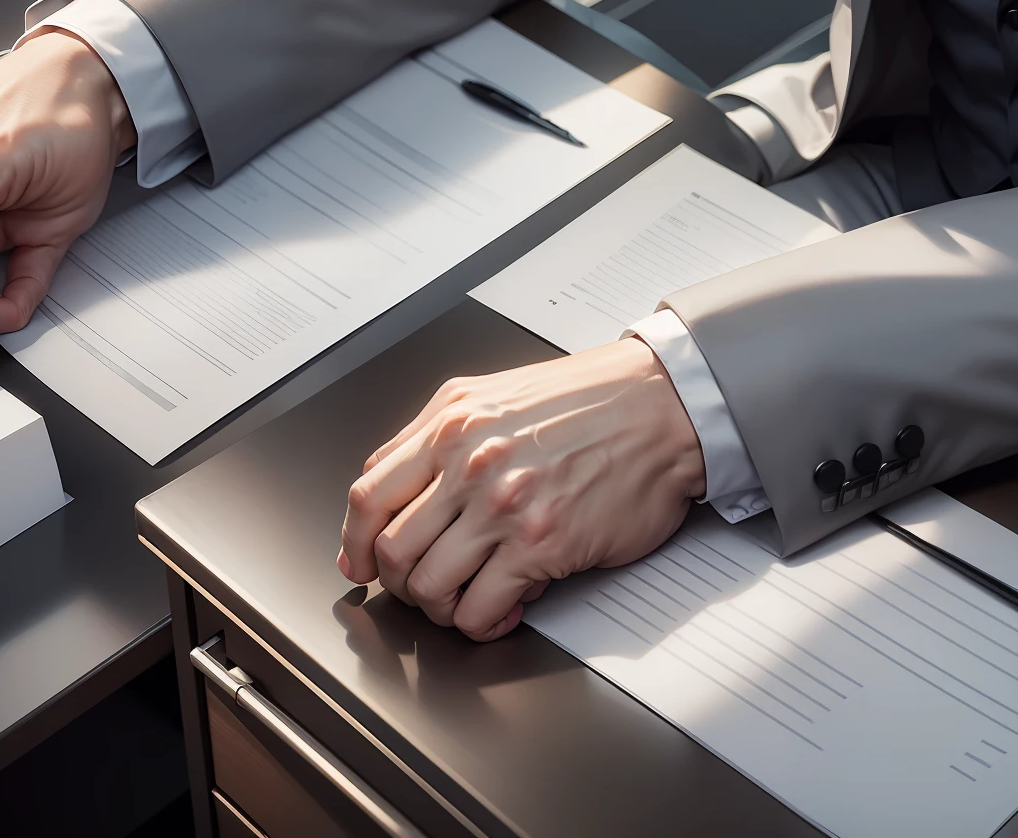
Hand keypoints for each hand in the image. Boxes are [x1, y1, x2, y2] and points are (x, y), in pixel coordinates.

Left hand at [339, 339, 705, 641]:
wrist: (661, 407)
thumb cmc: (590, 401)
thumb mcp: (497, 395)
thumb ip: (438, 438)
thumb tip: (388, 495)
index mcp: (452, 422)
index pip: (367, 494)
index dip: (355, 540)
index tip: (360, 560)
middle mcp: (470, 461)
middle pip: (392, 549)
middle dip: (400, 583)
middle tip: (423, 585)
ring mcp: (504, 505)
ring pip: (428, 587)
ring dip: (440, 607)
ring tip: (465, 597)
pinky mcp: (542, 545)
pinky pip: (480, 609)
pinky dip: (482, 622)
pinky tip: (502, 607)